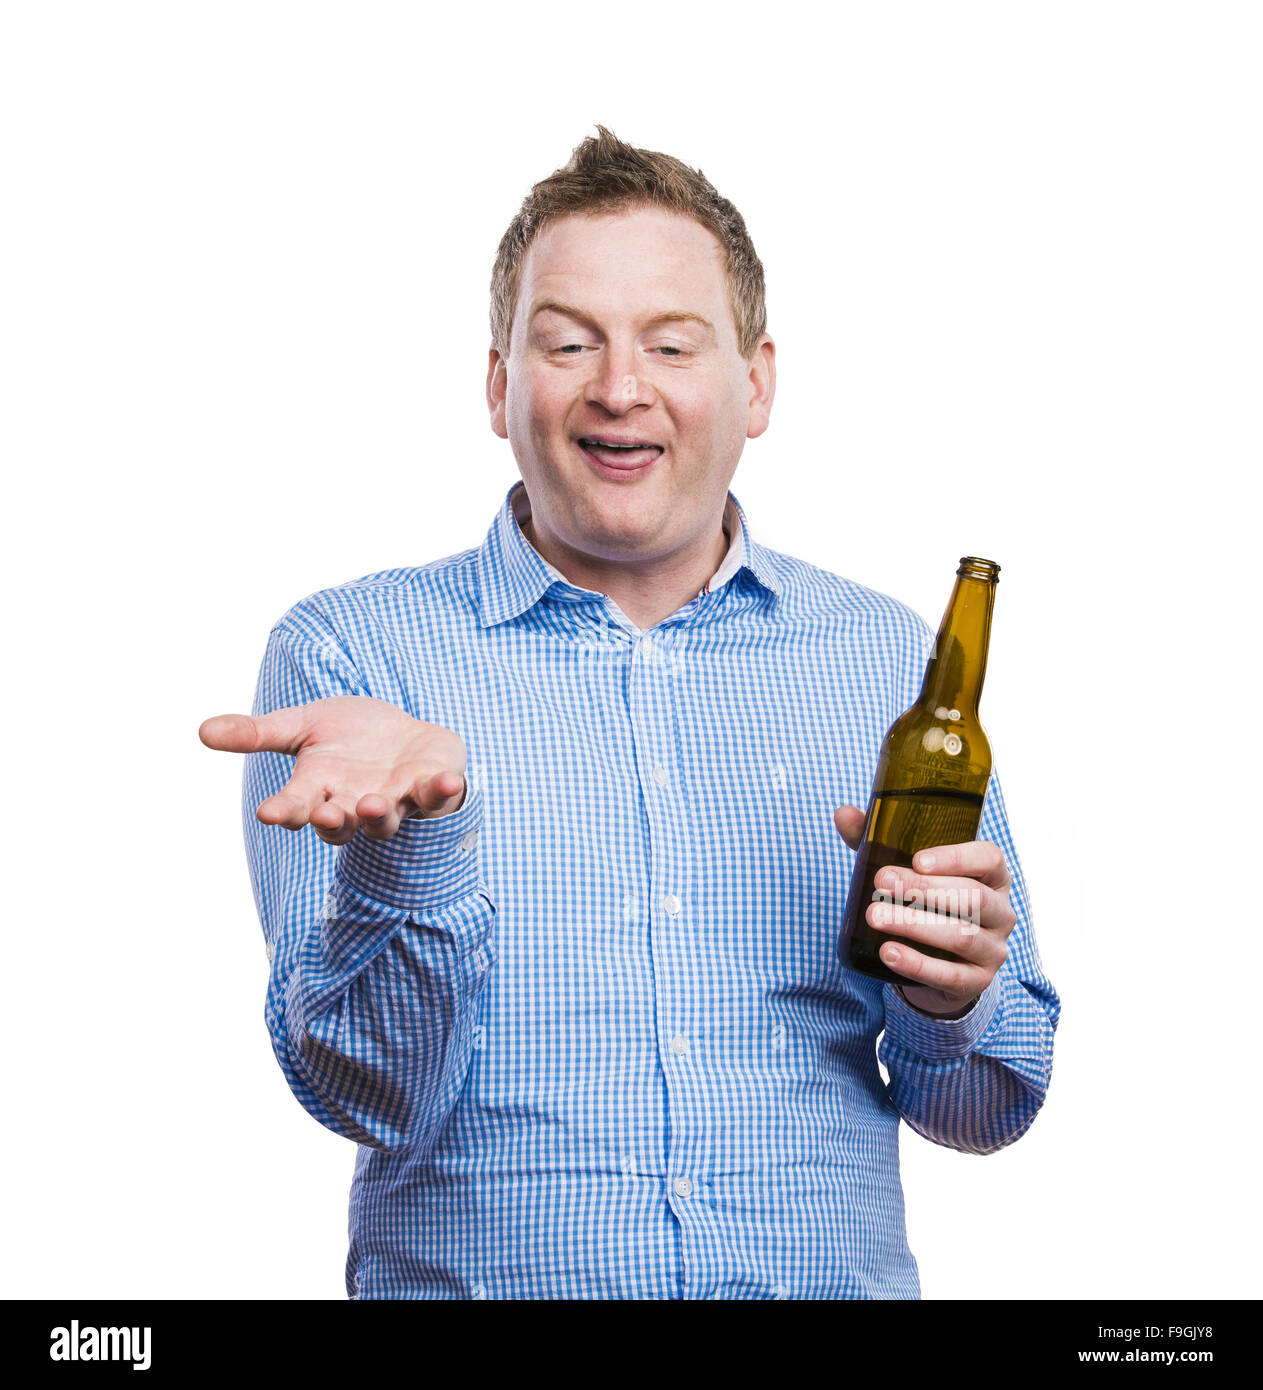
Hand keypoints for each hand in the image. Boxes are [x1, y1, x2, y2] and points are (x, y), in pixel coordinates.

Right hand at [200, 696, 467, 844]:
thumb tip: (201, 730)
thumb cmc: (346, 735)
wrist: (401, 732)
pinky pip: (439, 796)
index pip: (296, 806)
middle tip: (326, 814)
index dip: (284, 811)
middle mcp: (355, 803)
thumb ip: (257, 734)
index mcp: (319, 790)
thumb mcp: (301, 726)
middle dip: (333, 820)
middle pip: (340, 823)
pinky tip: (451, 781)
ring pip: (387, 819)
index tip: (268, 812)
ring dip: (381, 815)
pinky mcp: (431, 788)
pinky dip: (445, 790)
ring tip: (375, 804)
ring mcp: (396, 800)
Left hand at [833, 805, 1015, 1015]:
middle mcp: (1001, 912)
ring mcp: (994, 950)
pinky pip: (951, 976)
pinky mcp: (976, 982)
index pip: (988, 858)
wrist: (941, 964)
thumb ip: (879, 842)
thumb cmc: (926, 904)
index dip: (956, 857)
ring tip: (875, 917)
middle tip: (881, 881)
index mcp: (992, 876)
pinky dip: (917, 964)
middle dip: (924, 889)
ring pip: (962, 936)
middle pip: (972, 897)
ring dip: (915, 925)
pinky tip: (889, 953)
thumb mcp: (908, 872)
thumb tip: (843, 813)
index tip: (916, 860)